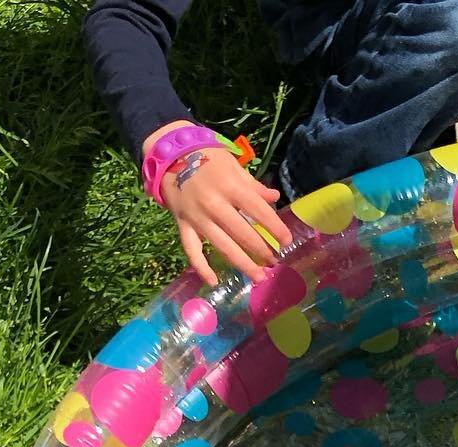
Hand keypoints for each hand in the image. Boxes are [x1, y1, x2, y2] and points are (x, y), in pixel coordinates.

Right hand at [145, 122, 291, 286]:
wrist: (170, 154)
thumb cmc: (207, 158)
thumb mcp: (232, 166)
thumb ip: (253, 185)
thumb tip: (274, 198)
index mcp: (229, 186)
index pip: (258, 210)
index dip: (275, 227)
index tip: (286, 241)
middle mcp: (214, 204)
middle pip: (242, 233)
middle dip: (261, 250)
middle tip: (274, 261)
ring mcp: (198, 217)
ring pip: (222, 246)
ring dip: (242, 264)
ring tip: (259, 276)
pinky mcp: (183, 225)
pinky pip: (192, 251)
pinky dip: (201, 268)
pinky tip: (214, 282)